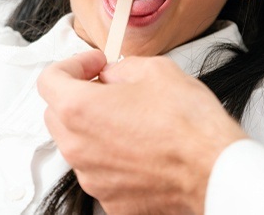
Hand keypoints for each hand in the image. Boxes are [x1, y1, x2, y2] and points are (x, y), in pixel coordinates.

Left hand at [37, 51, 246, 214]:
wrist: (214, 169)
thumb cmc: (188, 123)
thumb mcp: (155, 69)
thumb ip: (121, 68)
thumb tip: (112, 75)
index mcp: (80, 110)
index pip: (49, 79)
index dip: (73, 64)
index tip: (95, 65)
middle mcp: (79, 148)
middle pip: (57, 113)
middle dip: (79, 94)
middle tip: (109, 85)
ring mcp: (93, 178)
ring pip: (78, 142)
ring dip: (94, 124)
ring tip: (132, 115)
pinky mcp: (111, 199)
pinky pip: (99, 168)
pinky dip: (110, 152)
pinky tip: (141, 143)